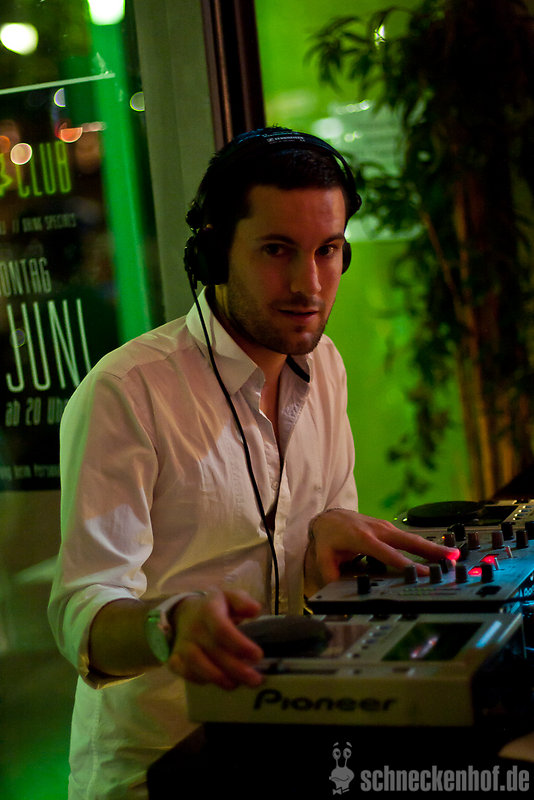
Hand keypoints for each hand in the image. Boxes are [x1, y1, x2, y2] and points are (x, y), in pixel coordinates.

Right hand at [167, 587, 263, 689]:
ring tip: (237, 684)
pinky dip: (200, 680)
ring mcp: (182, 644)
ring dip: (218, 677)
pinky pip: (185, 672)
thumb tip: (255, 610)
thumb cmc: (215, 606)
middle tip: (255, 680)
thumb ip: (243, 601)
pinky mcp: (175, 658)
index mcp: (209, 610)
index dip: (240, 645)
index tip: (258, 656)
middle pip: (213, 651)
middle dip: (236, 669)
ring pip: (196, 664)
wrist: (185, 611)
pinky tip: (218, 682)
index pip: (221, 630)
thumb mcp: (230, 596)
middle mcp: (193, 628)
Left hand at [305, 509, 459, 593]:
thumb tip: (336, 591)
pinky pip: (408, 537)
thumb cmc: (329, 537)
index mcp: (363, 539)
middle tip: (451, 558)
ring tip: (454, 556)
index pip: (388, 554)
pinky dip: (425, 544)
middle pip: (408, 541)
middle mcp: (378, 530)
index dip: (406, 564)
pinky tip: (438, 552)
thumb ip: (331, 574)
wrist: (330, 516)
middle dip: (430, 550)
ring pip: (412, 538)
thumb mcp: (324, 556)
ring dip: (433, 547)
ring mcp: (385, 527)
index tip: (422, 572)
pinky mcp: (389, 528)